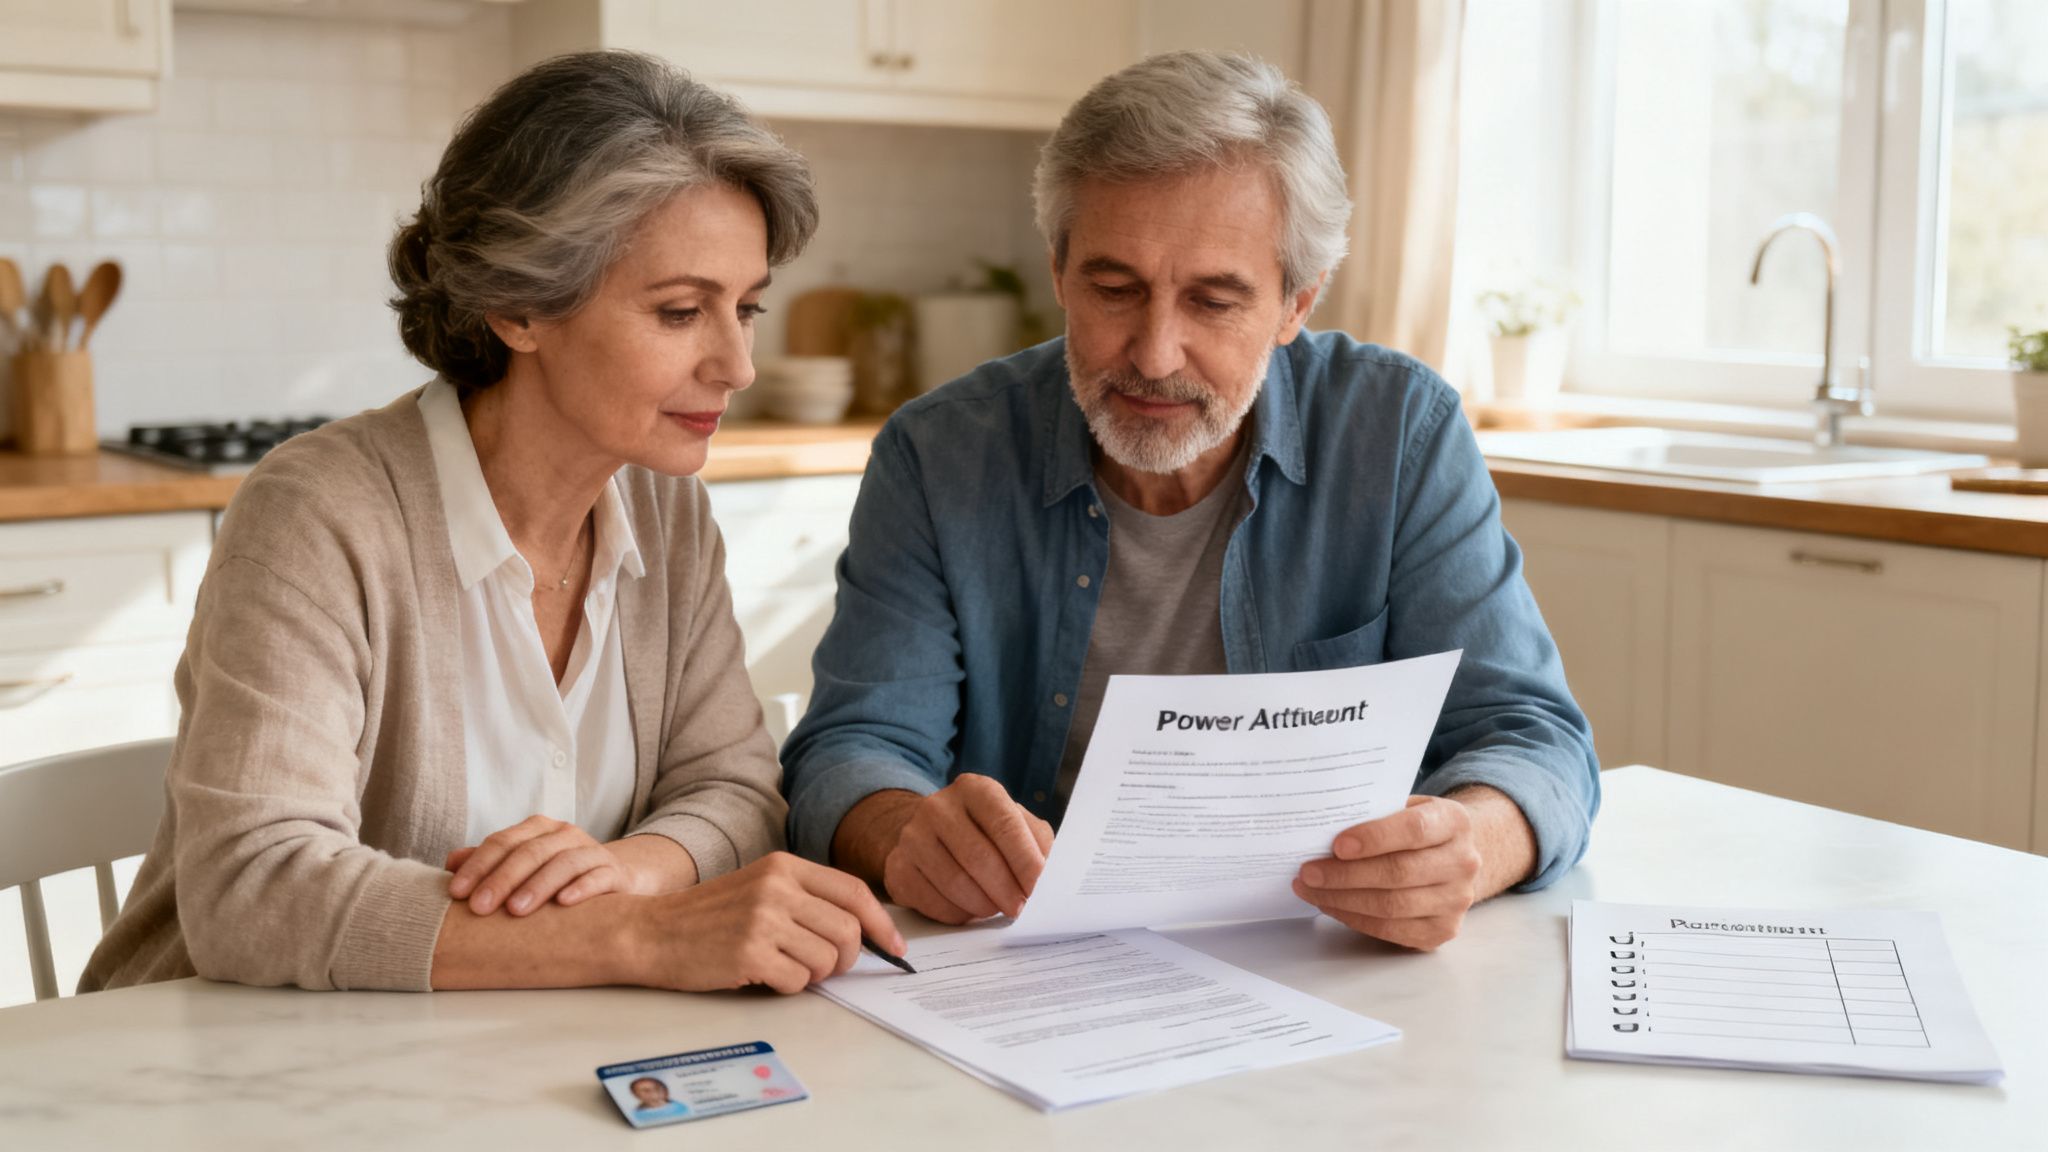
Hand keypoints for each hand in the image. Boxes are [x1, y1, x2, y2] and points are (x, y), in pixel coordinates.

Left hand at [446, 815, 649, 915]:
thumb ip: (488, 863)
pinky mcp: (613, 872)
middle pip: (530, 851)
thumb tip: (450, 864)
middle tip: (479, 907)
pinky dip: (581, 888)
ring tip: (516, 910)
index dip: (478, 866)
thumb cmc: (556, 876)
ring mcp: (591, 851)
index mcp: (537, 829)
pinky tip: (564, 903)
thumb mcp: (522, 867)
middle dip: (502, 879)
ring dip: (537, 886)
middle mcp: (564, 834)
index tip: (456, 893)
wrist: (614, 879)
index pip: (502, 842)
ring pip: (563, 863)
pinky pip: (598, 877)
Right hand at [632, 852, 904, 993]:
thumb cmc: (708, 916)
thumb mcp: (760, 887)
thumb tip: (864, 930)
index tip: (895, 946)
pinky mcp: (749, 954)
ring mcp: (763, 920)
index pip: (855, 893)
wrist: (650, 932)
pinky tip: (763, 975)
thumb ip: (807, 899)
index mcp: (784, 866)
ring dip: (813, 974)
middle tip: (825, 966)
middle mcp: (777, 888)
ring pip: (827, 960)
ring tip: (783, 965)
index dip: (882, 923)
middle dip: (847, 958)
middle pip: (849, 931)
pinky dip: (788, 986)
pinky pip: (797, 981)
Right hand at [879, 775, 1053, 923]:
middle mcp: (938, 806)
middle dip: (1006, 889)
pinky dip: (958, 913)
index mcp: (975, 789)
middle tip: (1020, 907)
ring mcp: (912, 836)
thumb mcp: (1014, 824)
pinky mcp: (898, 867)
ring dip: (983, 905)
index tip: (1038, 887)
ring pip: (955, 882)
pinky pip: (933, 901)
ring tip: (996, 908)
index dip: (1025, 861)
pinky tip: (969, 910)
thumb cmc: (983, 832)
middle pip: (979, 857)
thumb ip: (1037, 843)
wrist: (929, 834)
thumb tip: (1052, 876)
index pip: (1005, 824)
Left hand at [1291, 795, 1483, 950]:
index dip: (1374, 838)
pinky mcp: (1443, 929)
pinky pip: (1392, 930)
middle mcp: (1463, 862)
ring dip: (1343, 900)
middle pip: (1399, 872)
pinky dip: (1355, 919)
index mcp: (1455, 822)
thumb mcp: (1408, 806)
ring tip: (1310, 889)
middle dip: (1346, 875)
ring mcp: (1457, 900)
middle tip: (1308, 872)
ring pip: (1392, 906)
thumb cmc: (1419, 828)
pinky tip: (1331, 905)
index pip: (1415, 830)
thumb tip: (1324, 827)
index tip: (1337, 845)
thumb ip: (1376, 812)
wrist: (1455, 857)